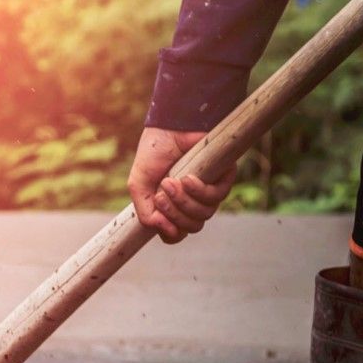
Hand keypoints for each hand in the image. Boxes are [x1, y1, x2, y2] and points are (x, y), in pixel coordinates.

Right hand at [127, 128, 234, 243]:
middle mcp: (192, 202)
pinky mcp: (223, 178)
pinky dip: (198, 190)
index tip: (159, 220)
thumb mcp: (138, 185)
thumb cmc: (154, 153)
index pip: (177, 234)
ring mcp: (208, 191)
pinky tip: (187, 178)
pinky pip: (216, 197)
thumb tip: (161, 230)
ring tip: (171, 181)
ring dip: (184, 201)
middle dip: (174, 213)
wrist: (168, 128)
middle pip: (192, 227)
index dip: (170, 233)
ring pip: (204, 215)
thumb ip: (145, 212)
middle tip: (161, 194)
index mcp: (173, 206)